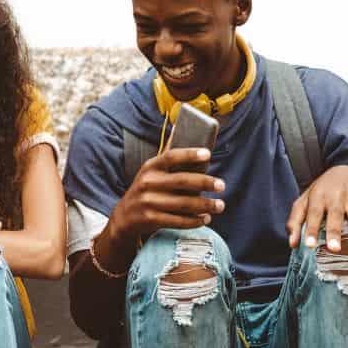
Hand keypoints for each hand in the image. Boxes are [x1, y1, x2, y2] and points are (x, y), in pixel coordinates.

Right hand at [109, 147, 225, 243]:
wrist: (125, 216)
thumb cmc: (146, 188)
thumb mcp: (151, 171)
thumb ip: (167, 156)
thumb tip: (180, 127)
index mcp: (150, 167)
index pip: (171, 156)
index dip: (189, 154)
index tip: (208, 153)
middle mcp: (148, 182)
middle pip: (182, 181)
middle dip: (205, 183)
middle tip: (222, 185)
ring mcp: (148, 202)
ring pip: (183, 204)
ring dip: (205, 205)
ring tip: (220, 205)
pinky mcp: (150, 219)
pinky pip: (178, 221)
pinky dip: (194, 221)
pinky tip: (205, 218)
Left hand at [287, 165, 347, 254]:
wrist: (346, 169)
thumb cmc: (323, 191)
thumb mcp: (305, 201)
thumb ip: (296, 221)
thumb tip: (292, 244)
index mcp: (319, 195)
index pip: (314, 213)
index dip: (311, 229)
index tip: (309, 245)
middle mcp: (337, 195)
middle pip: (336, 214)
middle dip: (335, 232)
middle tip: (334, 249)